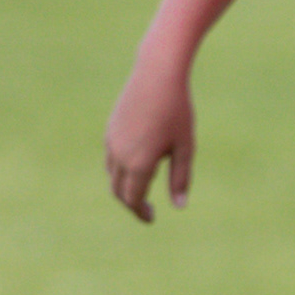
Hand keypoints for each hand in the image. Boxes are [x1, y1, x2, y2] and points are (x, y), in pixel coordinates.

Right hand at [103, 61, 197, 222]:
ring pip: (112, 175)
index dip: (141, 212)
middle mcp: (120, 155)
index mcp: (139, 163)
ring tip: (143, 190)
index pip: (133, 199)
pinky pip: (111, 159)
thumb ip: (181, 178)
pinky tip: (137, 167)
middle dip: (131, 203)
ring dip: (124, 187)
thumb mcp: (185, 147)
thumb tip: (179, 206)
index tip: (151, 219)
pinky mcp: (110, 130)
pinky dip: (120, 170)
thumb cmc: (177, 111)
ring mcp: (111, 141)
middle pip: (118, 191)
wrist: (156, 75)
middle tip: (148, 210)